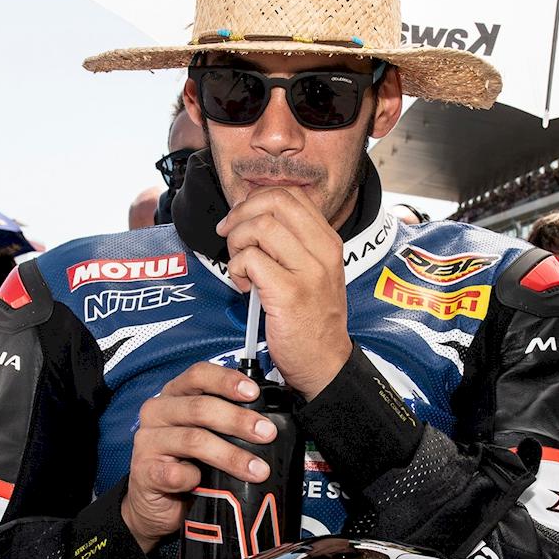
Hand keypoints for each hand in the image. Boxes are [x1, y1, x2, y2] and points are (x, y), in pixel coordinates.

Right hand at [121, 361, 275, 551]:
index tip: (253, 393)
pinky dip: (192, 478)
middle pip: (200, 407)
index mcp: (175, 395)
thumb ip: (226, 421)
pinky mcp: (145, 472)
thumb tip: (268, 421)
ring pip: (194, 440)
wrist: (157, 502)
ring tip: (257, 470)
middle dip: (239, 420)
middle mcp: (158, 412)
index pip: (198, 375)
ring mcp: (148, 442)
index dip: (227, 381)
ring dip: (230, 455)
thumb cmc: (187, 462)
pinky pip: (174, 473)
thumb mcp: (206, 433)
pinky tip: (202, 483)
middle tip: (267, 434)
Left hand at [216, 186, 351, 397]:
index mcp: (328, 242)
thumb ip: (292, 244)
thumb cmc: (313, 320)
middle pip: (275, 201)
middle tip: (230, 236)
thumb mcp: (314, 272)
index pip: (292, 195)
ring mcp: (308, 272)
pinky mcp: (289, 294)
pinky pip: (250, 260)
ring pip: (260, 227)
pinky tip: (243, 287)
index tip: (242, 219)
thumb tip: (251, 217)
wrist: (325, 363)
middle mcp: (323, 251)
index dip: (257, 199)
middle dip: (241, 214)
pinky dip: (236, 269)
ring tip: (240, 267)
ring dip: (237, 243)